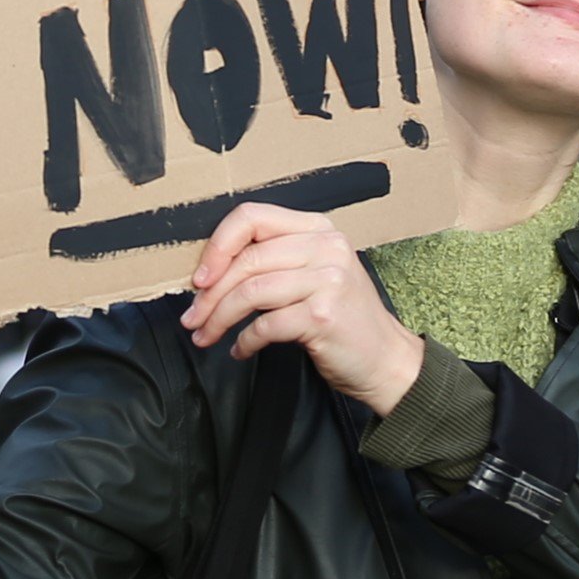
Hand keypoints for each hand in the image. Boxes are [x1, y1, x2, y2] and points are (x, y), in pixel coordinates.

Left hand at [181, 203, 425, 411]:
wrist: (386, 360)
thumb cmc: (343, 319)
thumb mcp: (314, 275)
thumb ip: (275, 261)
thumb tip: (211, 272)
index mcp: (319, 228)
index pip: (252, 218)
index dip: (217, 246)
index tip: (200, 278)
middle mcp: (326, 247)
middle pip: (247, 260)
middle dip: (210, 294)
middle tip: (192, 318)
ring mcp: (328, 280)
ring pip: (250, 291)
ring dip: (219, 318)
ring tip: (206, 336)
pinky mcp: (324, 315)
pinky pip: (265, 325)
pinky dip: (245, 340)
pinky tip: (240, 349)